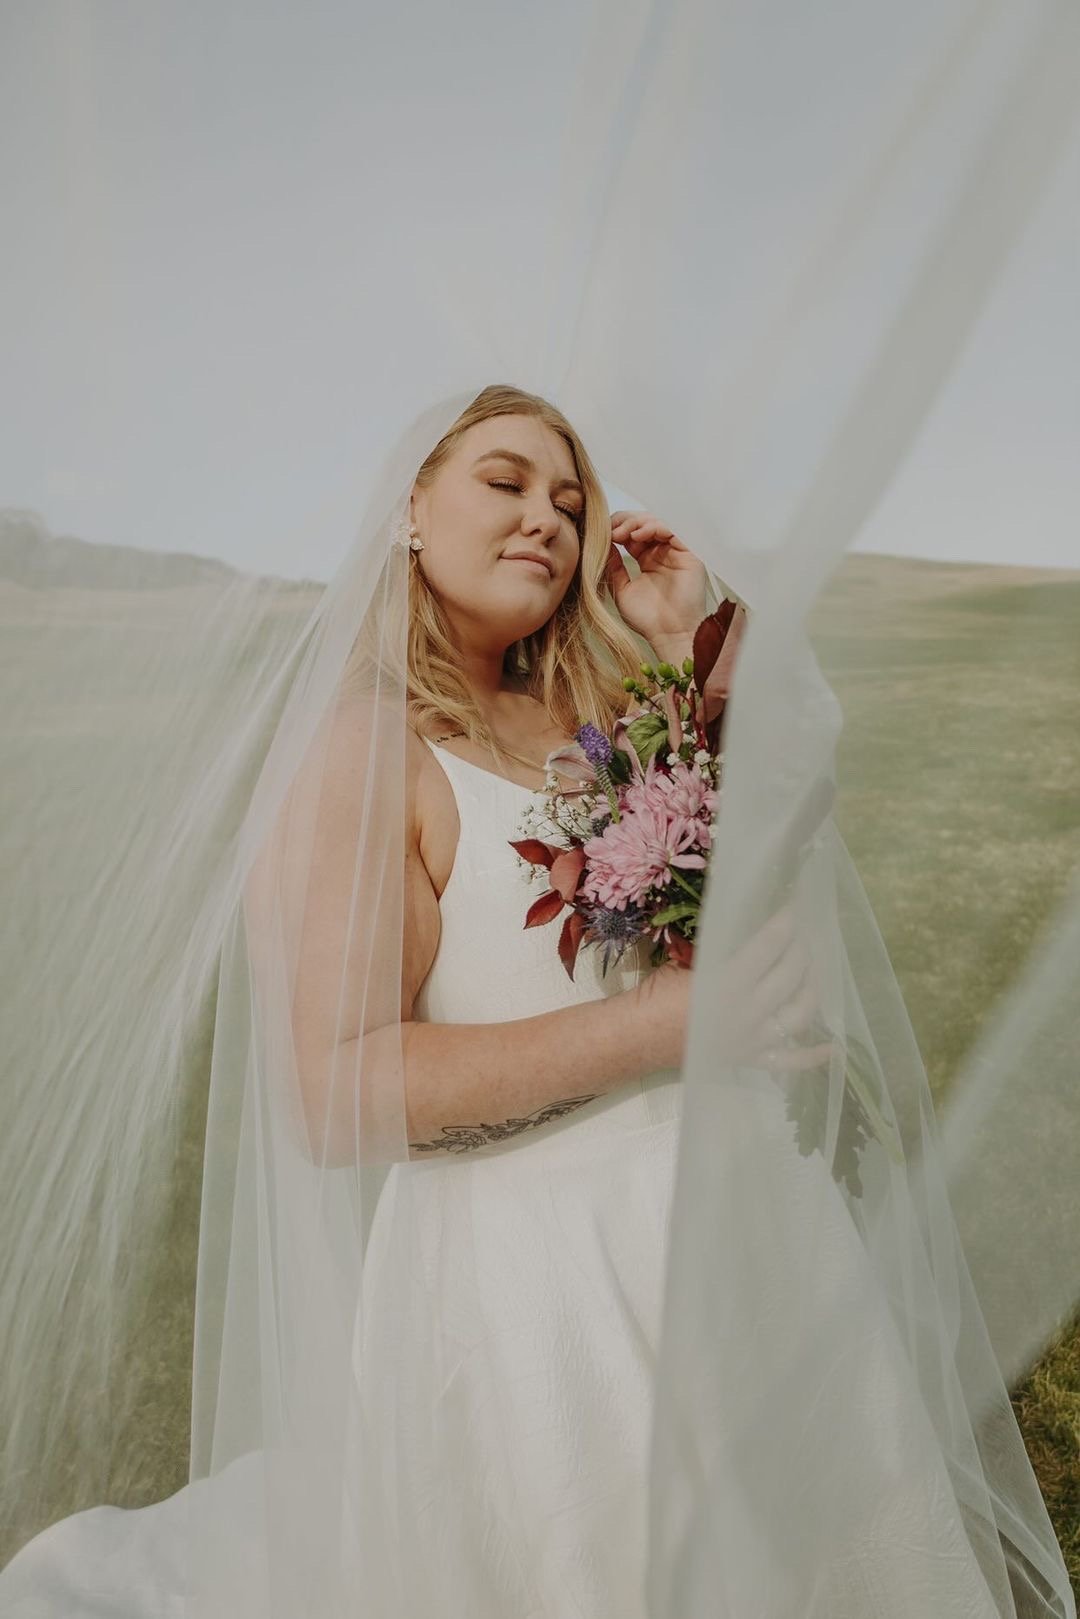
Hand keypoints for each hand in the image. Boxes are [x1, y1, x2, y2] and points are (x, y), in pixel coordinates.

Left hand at [606, 510, 708, 649]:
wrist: (669, 636)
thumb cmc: (648, 620)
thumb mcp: (621, 589)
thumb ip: (613, 567)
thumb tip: (602, 546)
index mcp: (648, 560)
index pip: (633, 533)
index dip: (618, 528)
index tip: (603, 532)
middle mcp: (663, 553)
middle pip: (645, 524)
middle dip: (626, 522)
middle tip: (611, 530)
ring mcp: (677, 553)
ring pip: (658, 523)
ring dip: (638, 523)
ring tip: (622, 533)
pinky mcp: (690, 555)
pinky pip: (674, 531)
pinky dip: (655, 527)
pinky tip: (639, 535)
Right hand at [634, 906, 834, 1074]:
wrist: (637, 1037)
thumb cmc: (656, 995)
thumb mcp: (687, 963)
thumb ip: (720, 952)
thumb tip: (750, 933)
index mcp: (725, 984)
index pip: (767, 948)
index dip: (784, 925)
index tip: (796, 907)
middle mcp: (744, 1013)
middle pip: (789, 977)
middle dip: (801, 951)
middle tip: (802, 935)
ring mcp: (750, 1040)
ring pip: (797, 1014)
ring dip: (810, 989)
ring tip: (811, 972)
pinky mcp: (749, 1059)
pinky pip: (787, 1061)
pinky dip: (812, 1056)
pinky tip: (831, 1046)